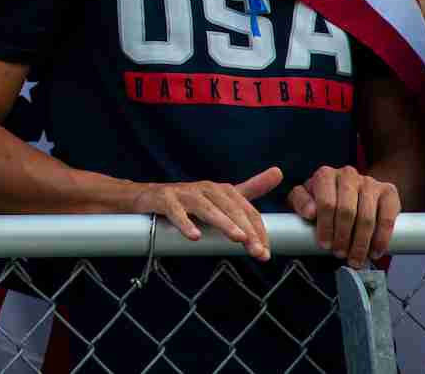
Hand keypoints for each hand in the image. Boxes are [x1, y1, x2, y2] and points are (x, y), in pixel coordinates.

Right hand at [128, 167, 282, 260]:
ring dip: (224, 223)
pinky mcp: (164, 199)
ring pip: (207, 208)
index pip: (247, 211)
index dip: (259, 231)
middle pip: (231, 209)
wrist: (145, 197)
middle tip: (257, 251)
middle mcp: (206, 188)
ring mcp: (184, 193)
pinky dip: (185, 223)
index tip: (266, 253)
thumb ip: (250, 188)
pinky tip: (195, 236)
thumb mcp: (221, 196)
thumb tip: (279, 171)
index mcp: (222, 190)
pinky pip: (176, 211)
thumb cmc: (187, 200)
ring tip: (238, 238)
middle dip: (247, 230)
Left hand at [291, 165, 400, 266]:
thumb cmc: (325, 198)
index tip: (325, 245)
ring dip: (361, 243)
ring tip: (355, 258)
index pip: (326, 203)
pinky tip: (374, 252)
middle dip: (343, 237)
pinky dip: (381, 239)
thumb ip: (300, 201)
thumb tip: (310, 212)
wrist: (353, 191)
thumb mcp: (306, 197)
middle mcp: (348, 175)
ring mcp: (370, 182)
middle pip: (347, 211)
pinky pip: (387, 219)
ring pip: (367, 217)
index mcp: (325, 175)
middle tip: (340, 254)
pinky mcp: (388, 192)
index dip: (326, 227)